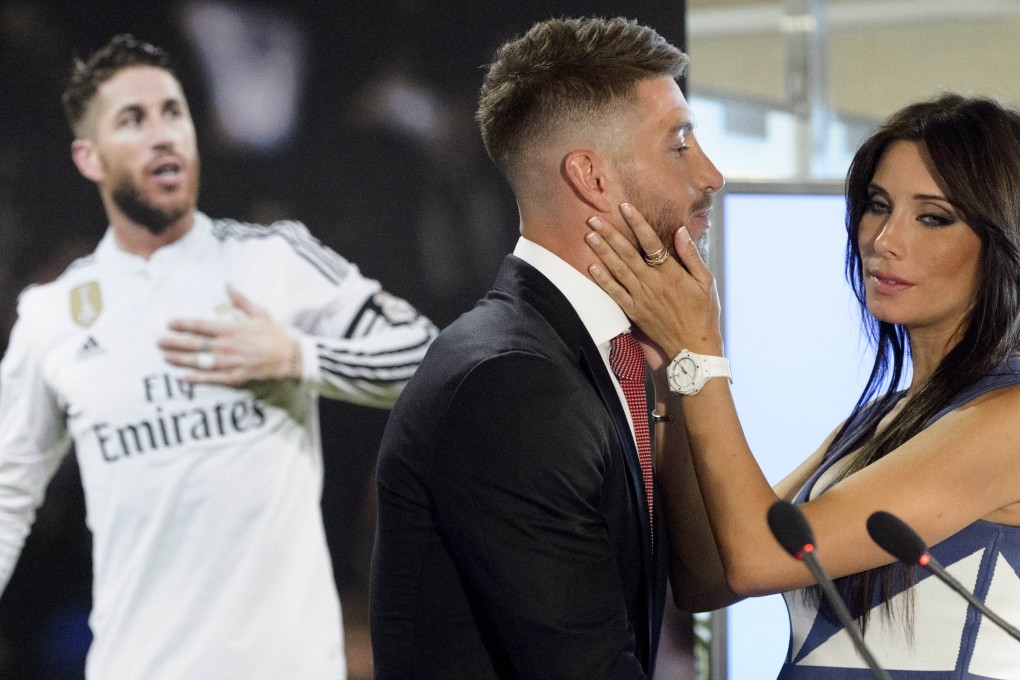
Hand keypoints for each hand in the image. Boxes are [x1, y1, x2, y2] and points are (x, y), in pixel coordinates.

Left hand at [158, 285, 300, 385]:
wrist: (289, 356)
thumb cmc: (274, 334)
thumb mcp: (260, 312)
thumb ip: (241, 300)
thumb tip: (228, 285)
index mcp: (231, 329)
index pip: (201, 326)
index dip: (183, 324)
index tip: (169, 323)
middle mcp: (227, 346)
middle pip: (195, 344)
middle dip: (175, 343)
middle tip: (159, 342)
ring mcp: (230, 363)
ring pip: (200, 361)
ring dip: (181, 359)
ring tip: (165, 357)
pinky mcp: (235, 377)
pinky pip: (212, 378)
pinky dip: (197, 378)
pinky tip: (184, 378)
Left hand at [585, 202, 722, 359]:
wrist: (693, 346)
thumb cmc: (703, 312)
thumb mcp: (706, 282)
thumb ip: (691, 256)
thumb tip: (680, 231)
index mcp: (672, 273)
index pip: (651, 243)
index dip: (637, 223)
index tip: (625, 207)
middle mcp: (653, 284)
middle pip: (628, 254)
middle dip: (610, 234)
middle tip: (594, 218)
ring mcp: (641, 298)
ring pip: (618, 270)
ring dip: (602, 252)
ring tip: (590, 235)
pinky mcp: (634, 312)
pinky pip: (615, 294)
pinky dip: (603, 280)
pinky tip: (592, 266)